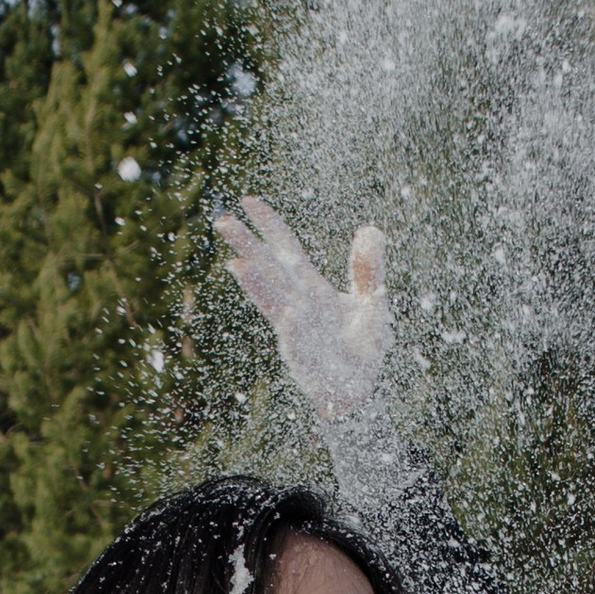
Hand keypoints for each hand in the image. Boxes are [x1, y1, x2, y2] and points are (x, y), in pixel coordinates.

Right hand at [212, 194, 391, 421]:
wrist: (359, 393)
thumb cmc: (362, 349)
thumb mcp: (372, 302)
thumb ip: (368, 268)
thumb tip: (370, 228)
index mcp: (311, 288)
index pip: (286, 250)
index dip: (269, 224)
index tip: (249, 200)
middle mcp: (298, 305)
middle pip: (269, 269)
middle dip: (247, 246)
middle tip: (222, 221)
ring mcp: (297, 331)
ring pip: (273, 303)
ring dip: (255, 285)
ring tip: (237, 263)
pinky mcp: (305, 359)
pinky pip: (298, 342)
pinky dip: (293, 328)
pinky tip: (289, 314)